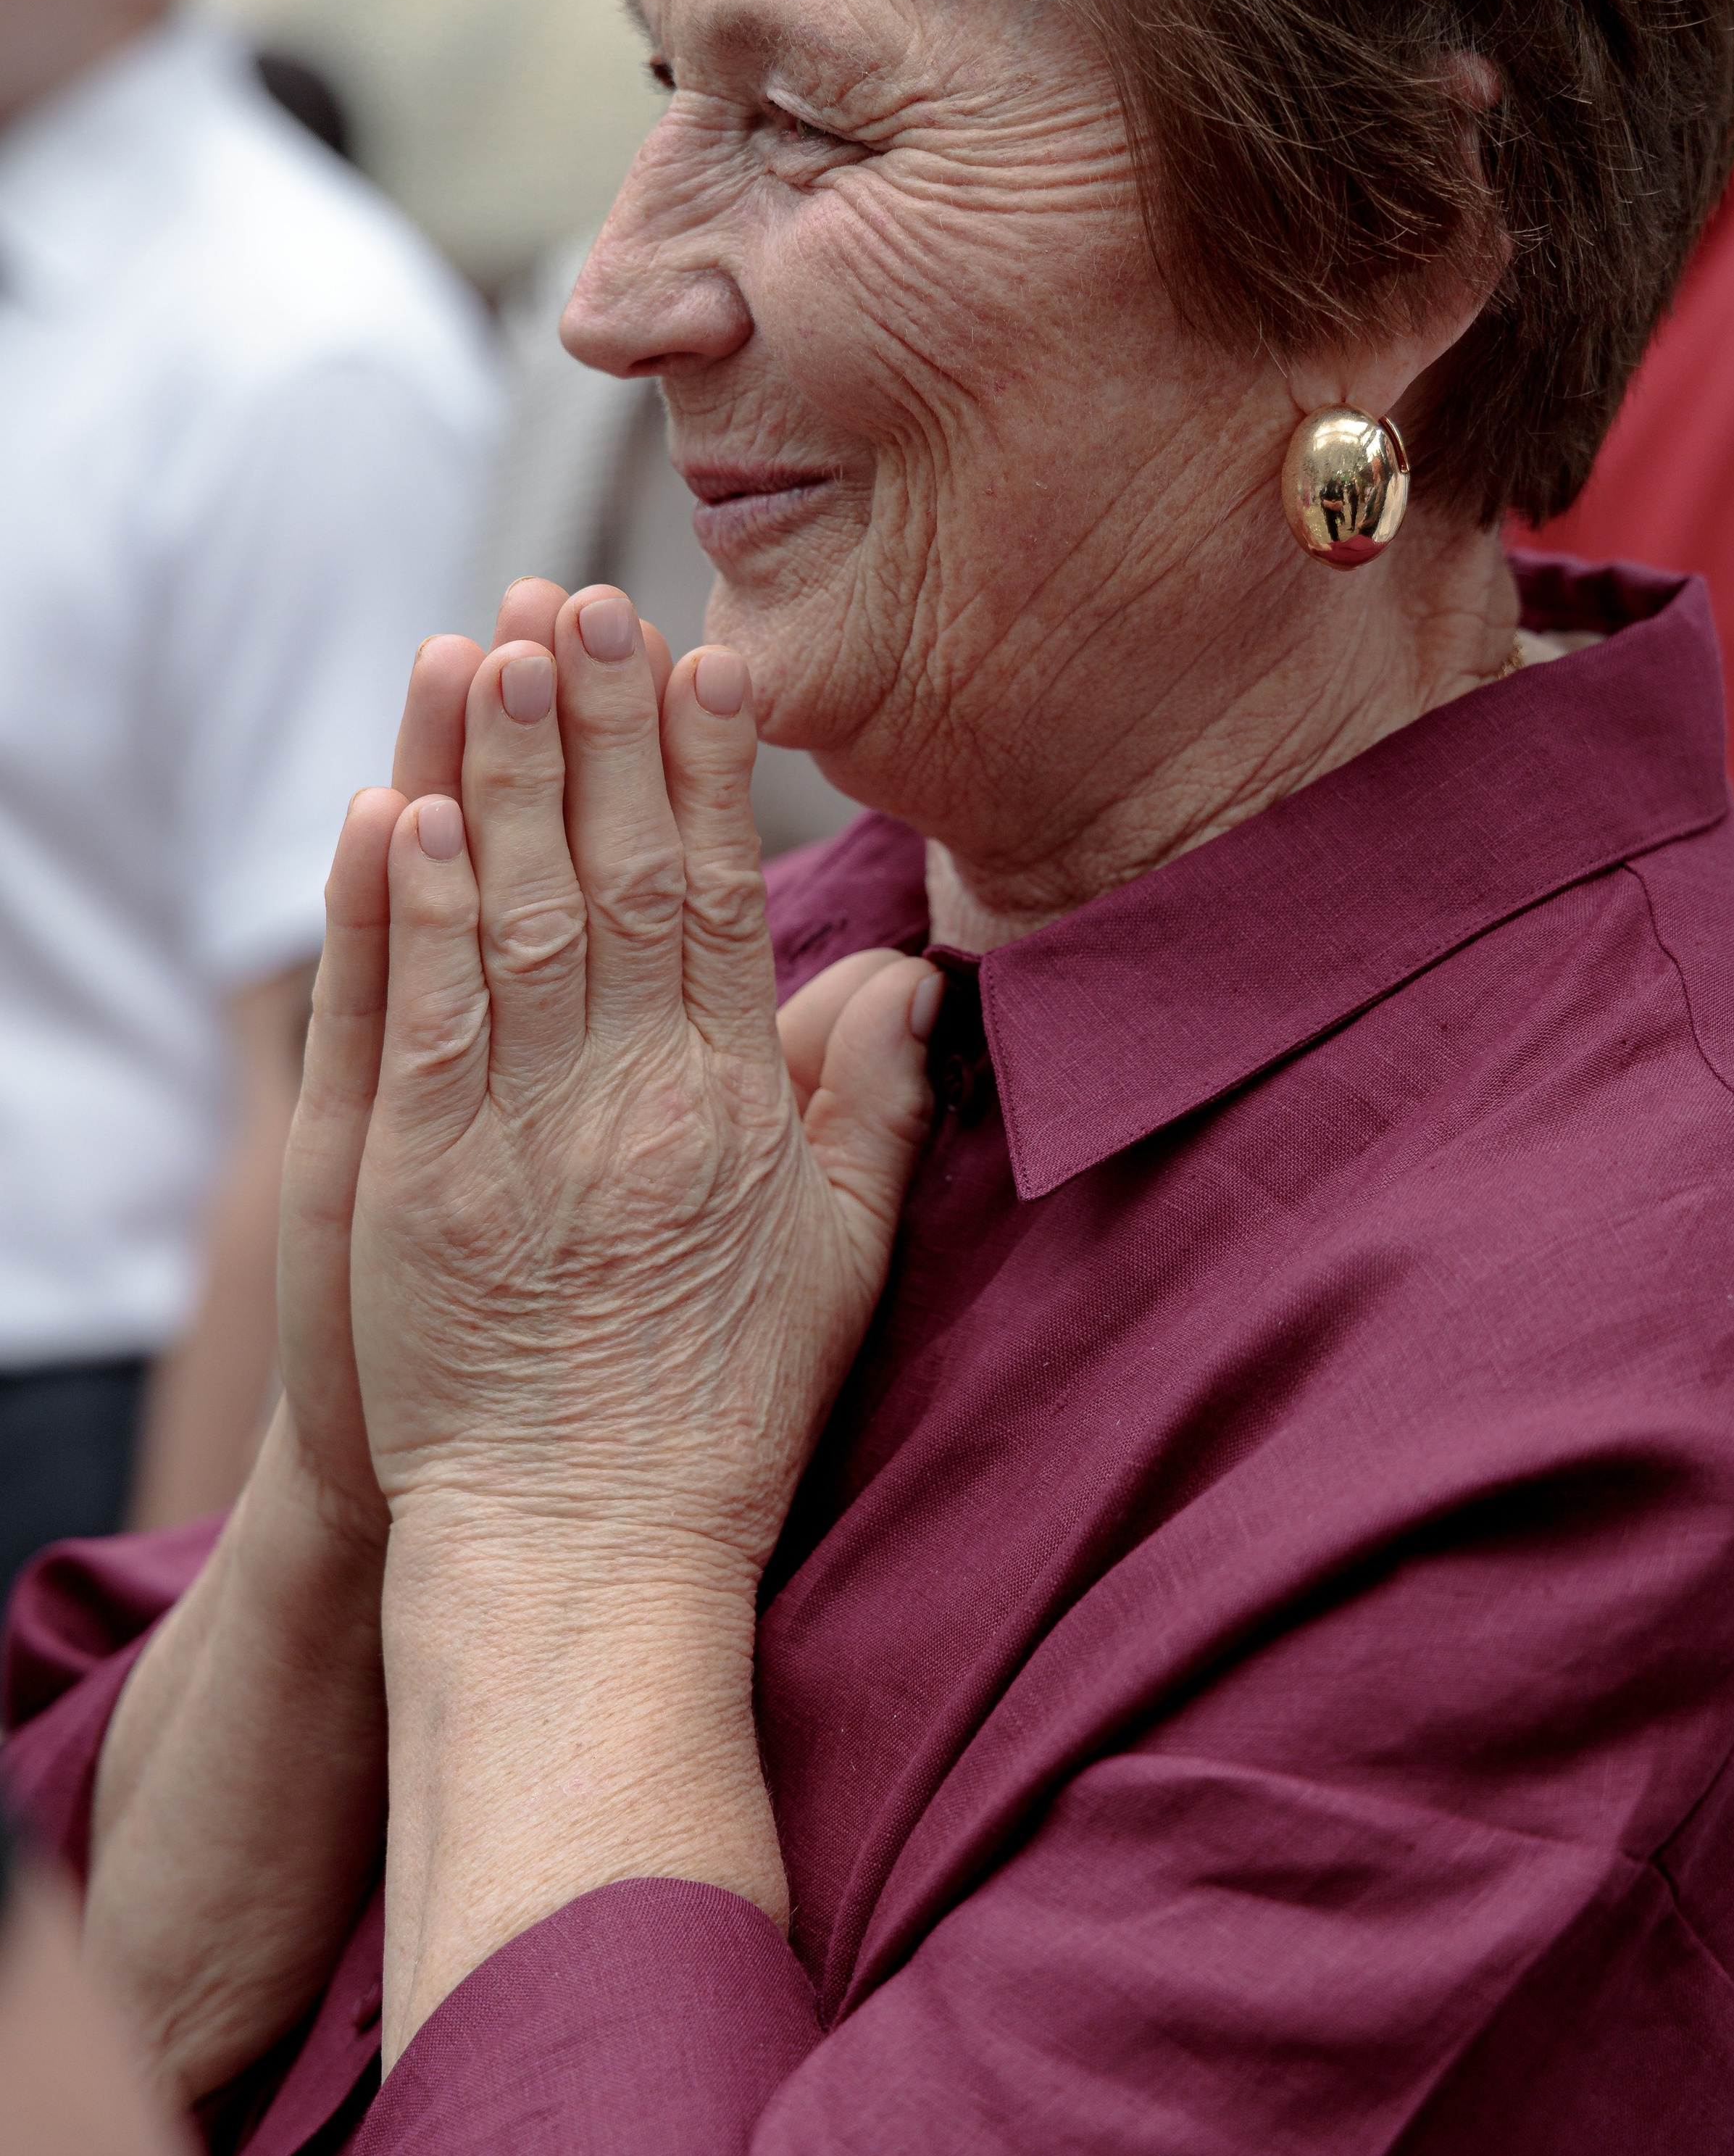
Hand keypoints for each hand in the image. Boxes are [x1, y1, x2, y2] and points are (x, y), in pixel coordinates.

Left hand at [345, 583, 939, 1585]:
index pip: (718, 895)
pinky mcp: (417, 1186)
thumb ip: (872, 1103)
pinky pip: (421, 1023)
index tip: (706, 660)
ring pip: (515, 920)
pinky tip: (405, 811)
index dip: (709, 768)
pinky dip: (413, 913)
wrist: (589, 1556)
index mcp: (730, 1104)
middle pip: (613, 874)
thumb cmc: (718, 1413)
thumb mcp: (841, 1260)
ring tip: (496, 651)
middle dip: (597, 726)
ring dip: (503, 779)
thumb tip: (906, 970)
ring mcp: (518, 1136)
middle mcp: (630, 1098)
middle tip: (583, 599)